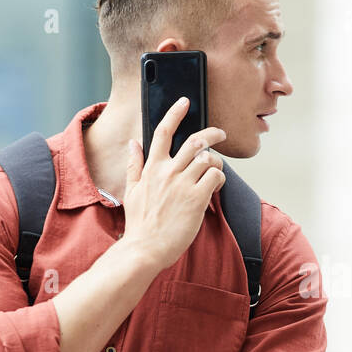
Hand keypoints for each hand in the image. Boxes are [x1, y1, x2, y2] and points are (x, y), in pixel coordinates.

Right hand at [121, 97, 226, 271]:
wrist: (144, 249)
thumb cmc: (140, 224)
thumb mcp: (131, 190)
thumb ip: (134, 165)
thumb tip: (133, 143)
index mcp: (151, 168)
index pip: (163, 132)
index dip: (175, 113)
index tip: (185, 102)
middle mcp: (167, 172)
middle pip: (194, 141)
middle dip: (212, 133)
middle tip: (220, 133)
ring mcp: (182, 184)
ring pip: (208, 158)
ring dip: (216, 162)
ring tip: (215, 172)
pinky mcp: (196, 199)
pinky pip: (215, 177)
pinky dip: (220, 178)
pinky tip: (216, 186)